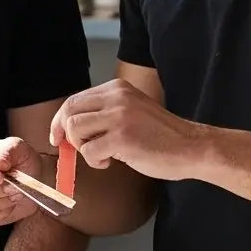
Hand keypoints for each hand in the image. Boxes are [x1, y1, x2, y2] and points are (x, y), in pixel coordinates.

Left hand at [50, 79, 198, 180]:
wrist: (192, 147)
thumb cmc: (162, 136)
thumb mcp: (131, 112)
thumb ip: (105, 114)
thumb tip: (69, 128)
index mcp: (117, 88)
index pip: (75, 99)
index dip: (60, 120)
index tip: (58, 136)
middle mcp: (117, 97)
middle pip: (69, 110)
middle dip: (62, 132)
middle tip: (68, 148)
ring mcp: (119, 116)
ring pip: (74, 129)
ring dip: (81, 148)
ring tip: (101, 155)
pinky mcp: (122, 137)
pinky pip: (89, 150)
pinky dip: (94, 161)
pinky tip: (111, 162)